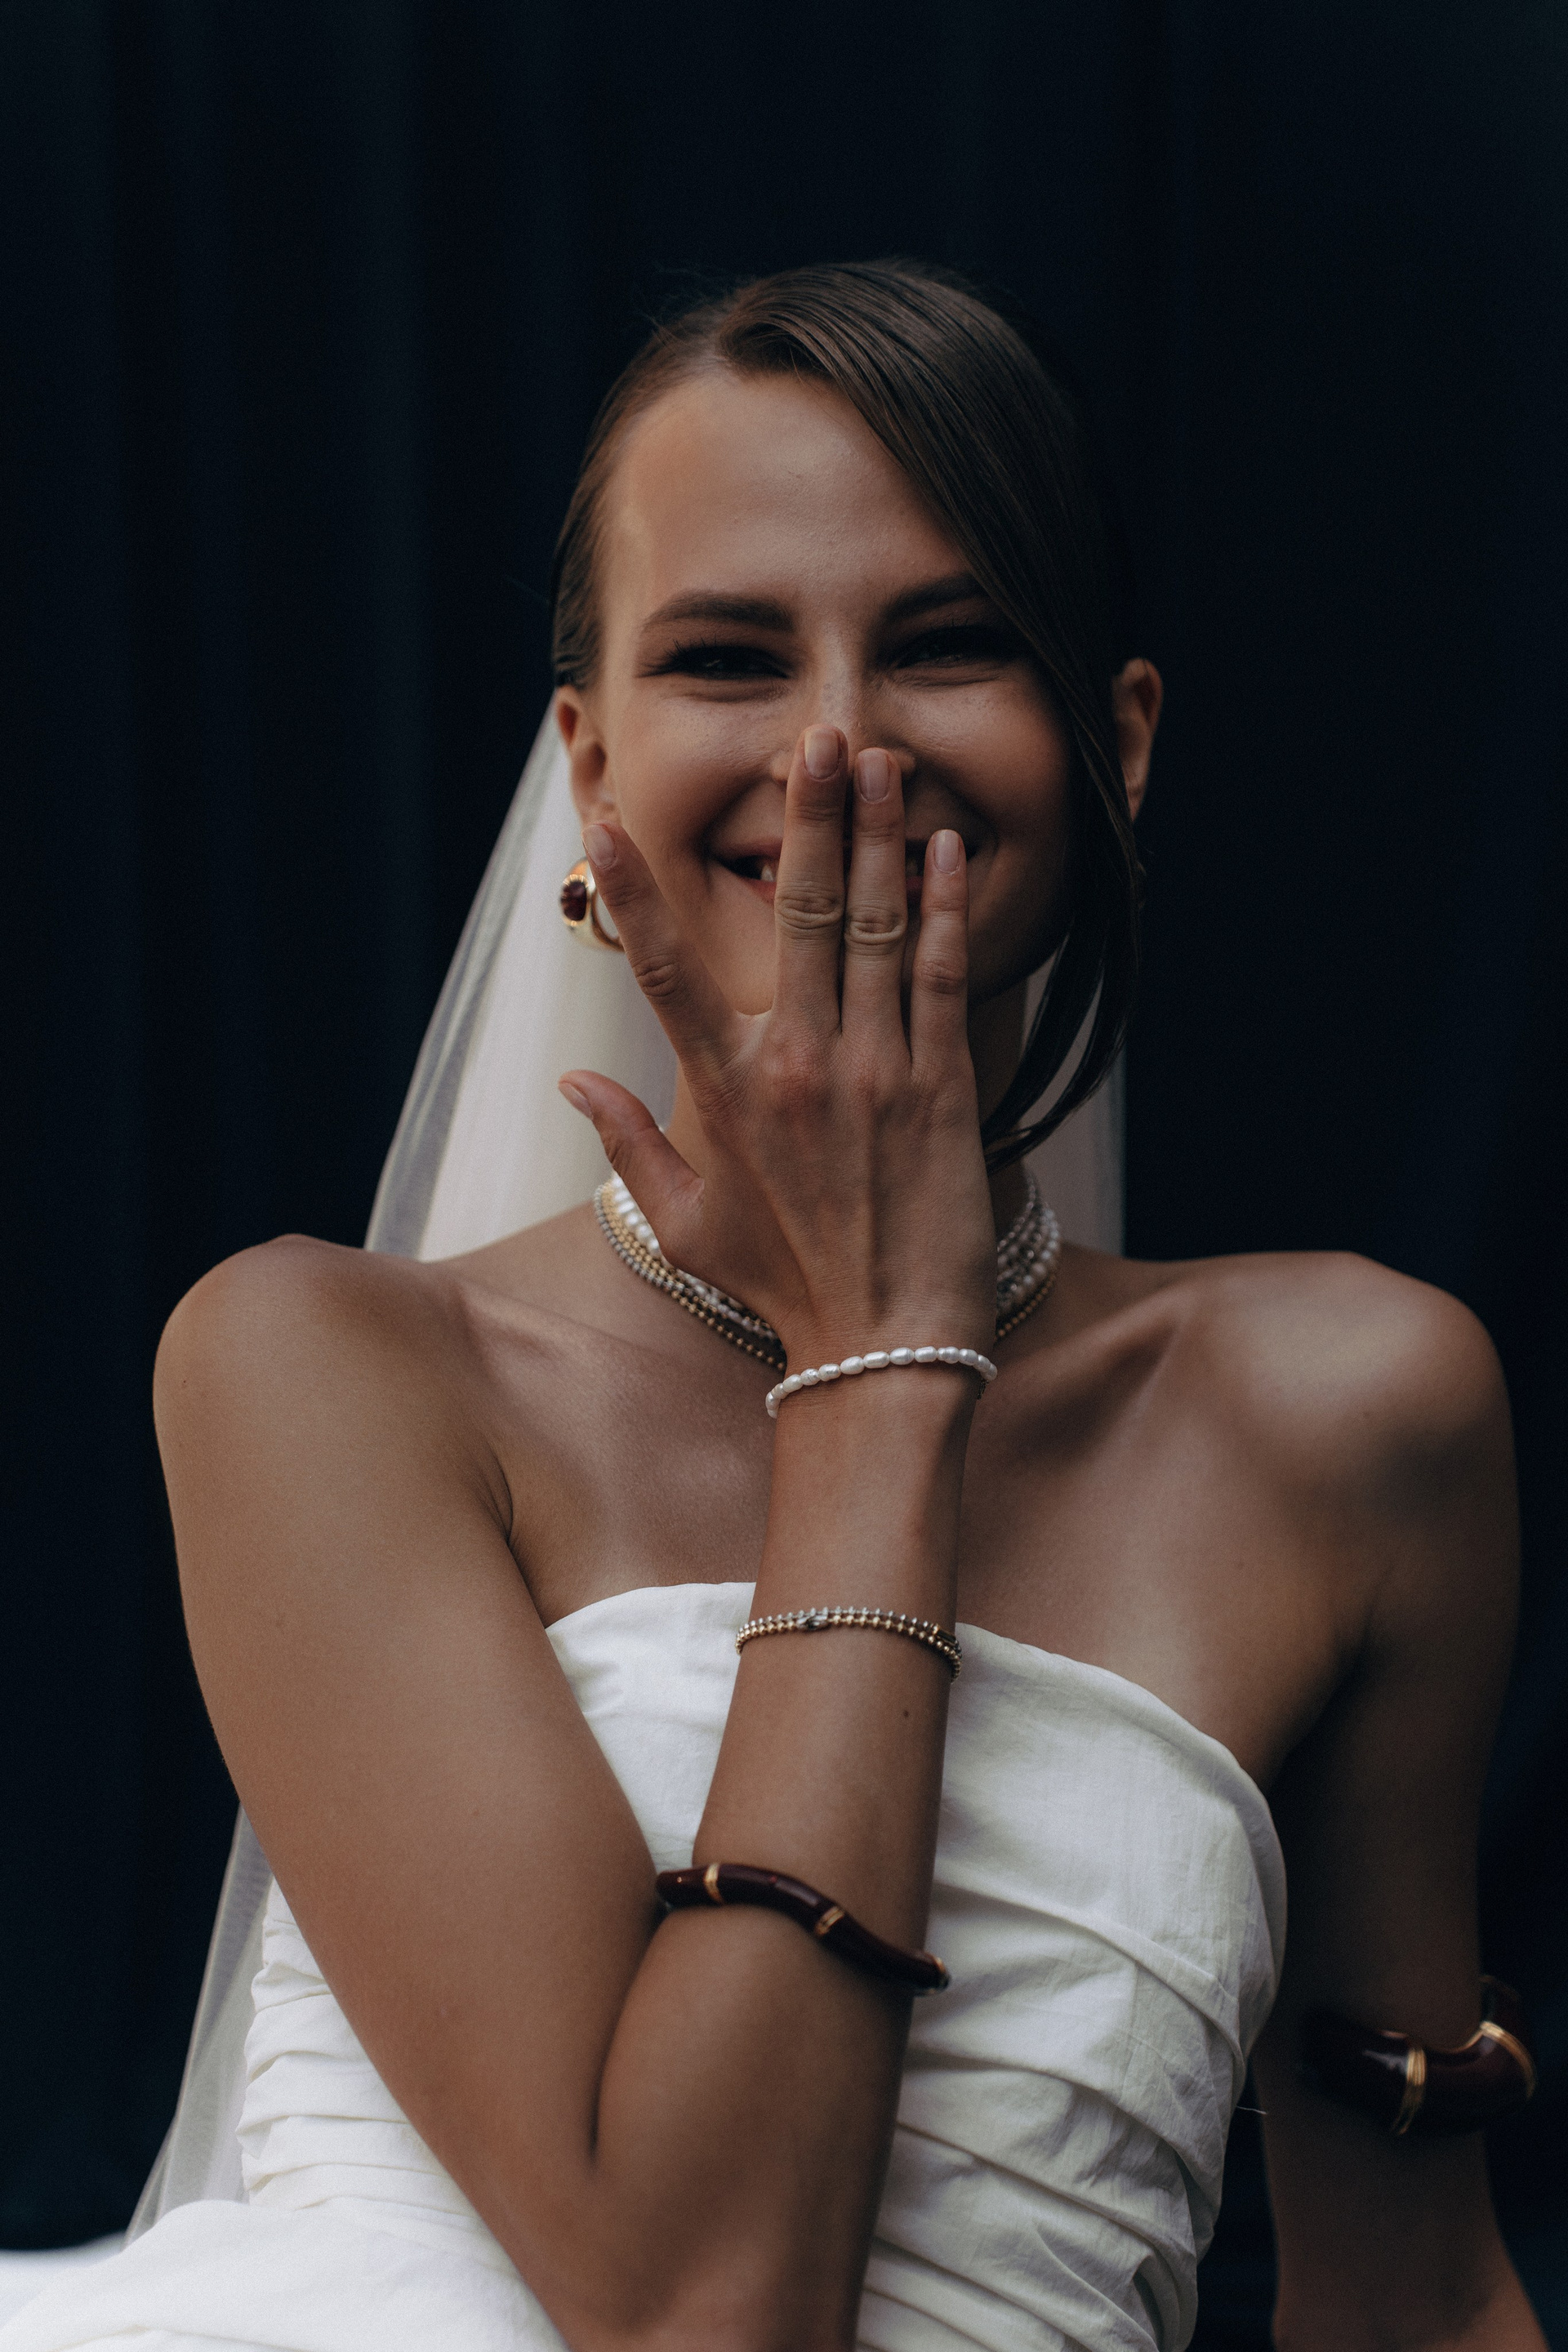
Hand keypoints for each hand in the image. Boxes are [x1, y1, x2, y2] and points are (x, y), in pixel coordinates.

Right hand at [560, 725, 995, 1365]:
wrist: (886, 1346)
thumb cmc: (782, 1286)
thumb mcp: (683, 1224)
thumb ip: (624, 1140)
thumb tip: (571, 1077)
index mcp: (725, 1093)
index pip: (665, 972)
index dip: (632, 892)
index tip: (607, 820)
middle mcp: (797, 1066)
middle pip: (794, 914)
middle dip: (806, 816)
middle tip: (814, 735)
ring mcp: (875, 1071)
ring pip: (874, 928)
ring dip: (879, 836)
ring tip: (881, 757)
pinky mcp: (943, 1086)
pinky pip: (942, 977)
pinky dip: (944, 908)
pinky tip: (945, 847)